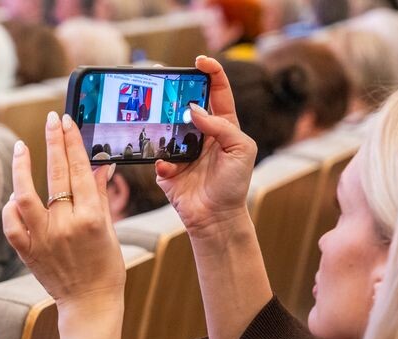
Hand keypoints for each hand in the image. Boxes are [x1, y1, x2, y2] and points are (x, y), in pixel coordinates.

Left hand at [2, 111, 125, 310]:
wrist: (89, 302)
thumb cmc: (105, 265)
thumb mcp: (110, 228)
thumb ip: (100, 194)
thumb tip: (100, 164)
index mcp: (92, 218)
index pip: (80, 169)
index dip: (72, 142)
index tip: (66, 121)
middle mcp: (66, 225)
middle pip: (56, 174)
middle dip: (53, 142)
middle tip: (51, 120)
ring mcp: (44, 238)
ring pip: (25, 195)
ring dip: (21, 169)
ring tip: (20, 148)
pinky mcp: (27, 251)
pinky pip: (12, 223)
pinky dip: (11, 206)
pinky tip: (16, 194)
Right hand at [155, 56, 257, 238]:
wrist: (217, 218)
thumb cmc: (235, 184)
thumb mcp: (241, 150)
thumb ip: (222, 127)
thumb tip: (194, 110)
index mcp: (222, 125)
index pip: (217, 92)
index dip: (211, 72)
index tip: (200, 61)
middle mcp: (200, 133)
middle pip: (185, 103)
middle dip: (176, 89)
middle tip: (165, 78)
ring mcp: (181, 149)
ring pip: (166, 125)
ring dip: (161, 119)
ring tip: (156, 113)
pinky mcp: (166, 167)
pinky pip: (156, 155)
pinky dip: (161, 159)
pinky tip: (169, 166)